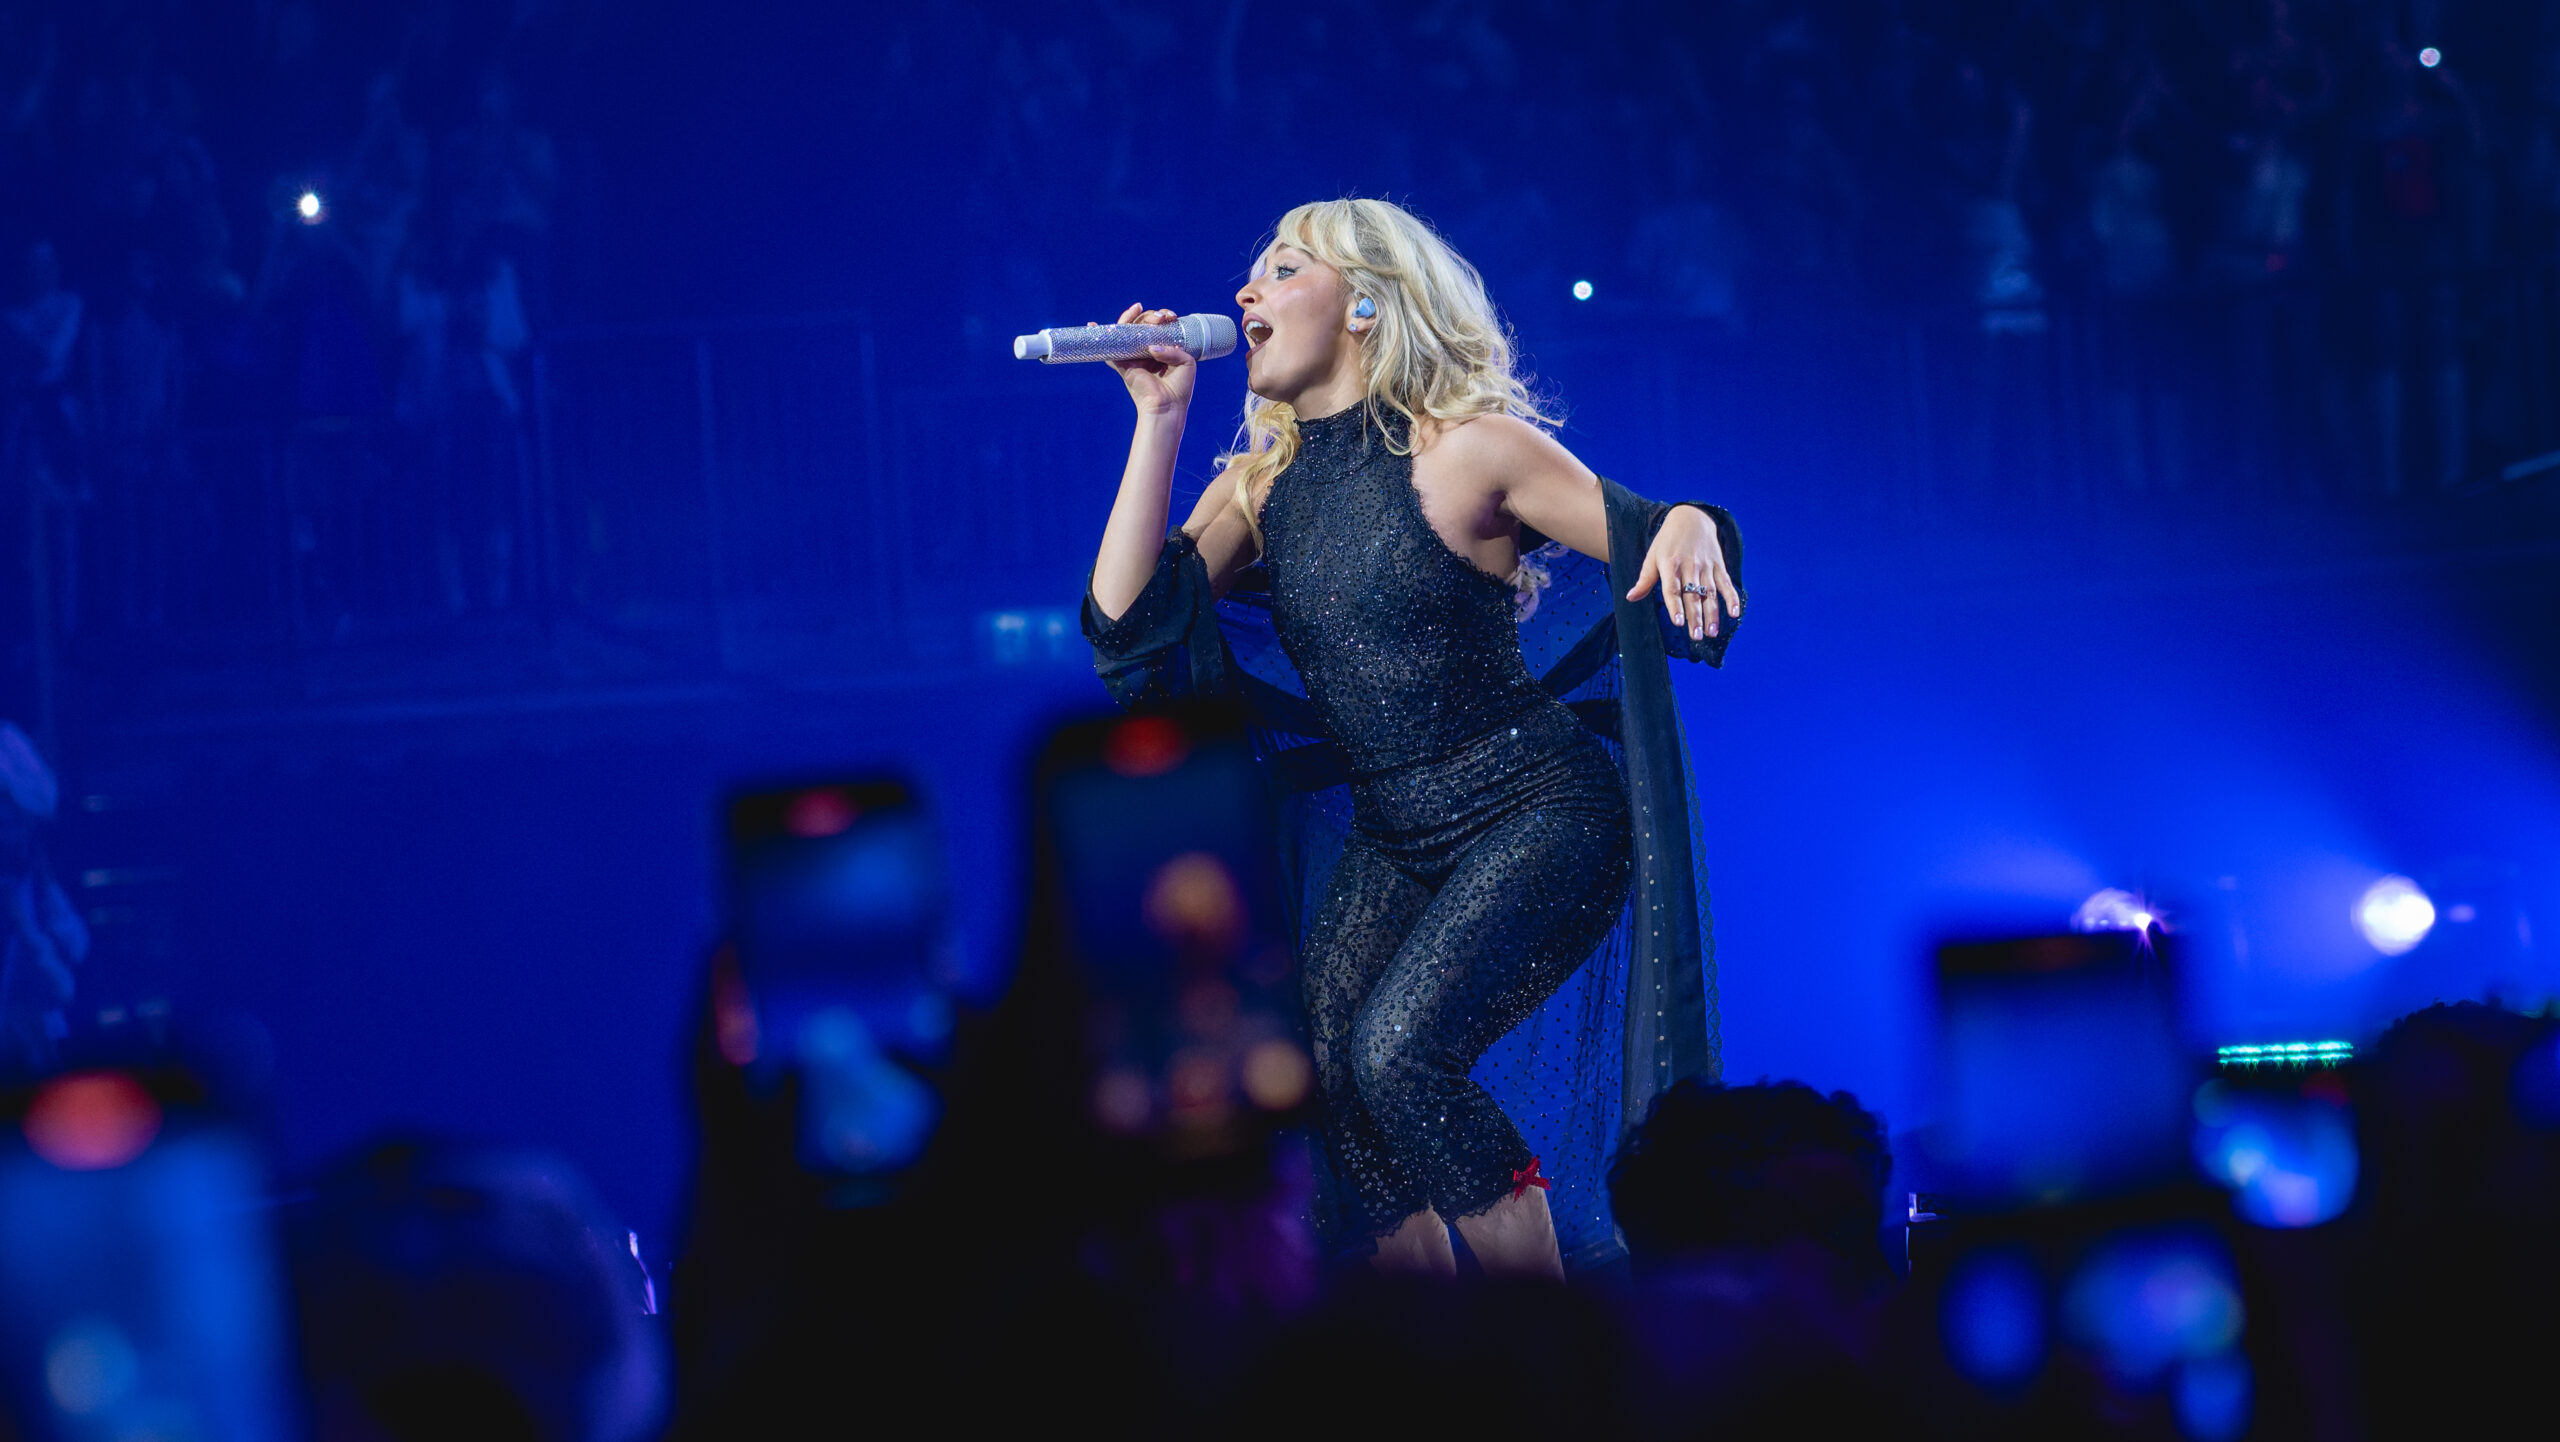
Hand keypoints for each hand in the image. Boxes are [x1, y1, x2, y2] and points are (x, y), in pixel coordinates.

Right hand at [1104, 303, 1197, 417]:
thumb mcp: (1186, 363)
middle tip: (1159, 319)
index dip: (1163, 317)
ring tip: (1135, 309)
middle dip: (1150, 316)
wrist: (1167, 406)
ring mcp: (1134, 357)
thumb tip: (1151, 347)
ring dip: (1129, 318)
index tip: (1170, 317)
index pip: (1159, 327)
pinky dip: (1102, 336)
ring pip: (1127, 332)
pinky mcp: (1123, 365)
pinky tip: (1092, 324)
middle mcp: (1147, 351)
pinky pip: (1110, 349)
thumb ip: (1172, 350)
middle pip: (1143, 325)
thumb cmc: (1179, 387)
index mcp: (1163, 349)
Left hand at [1625, 505, 1740, 641]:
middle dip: (1695, 616)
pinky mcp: (1718, 565)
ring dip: (1712, 613)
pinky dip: (1731, 598)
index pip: (1672, 588)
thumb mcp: (1653, 556)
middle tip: (1696, 636)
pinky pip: (1726, 583)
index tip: (1678, 622)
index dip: (1675, 606)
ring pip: (1710, 592)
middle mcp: (1689, 565)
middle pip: (1692, 594)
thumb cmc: (1668, 541)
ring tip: (1711, 632)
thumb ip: (1644, 579)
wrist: (1691, 517)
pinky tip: (1734, 613)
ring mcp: (1706, 565)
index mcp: (1670, 564)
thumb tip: (1631, 597)